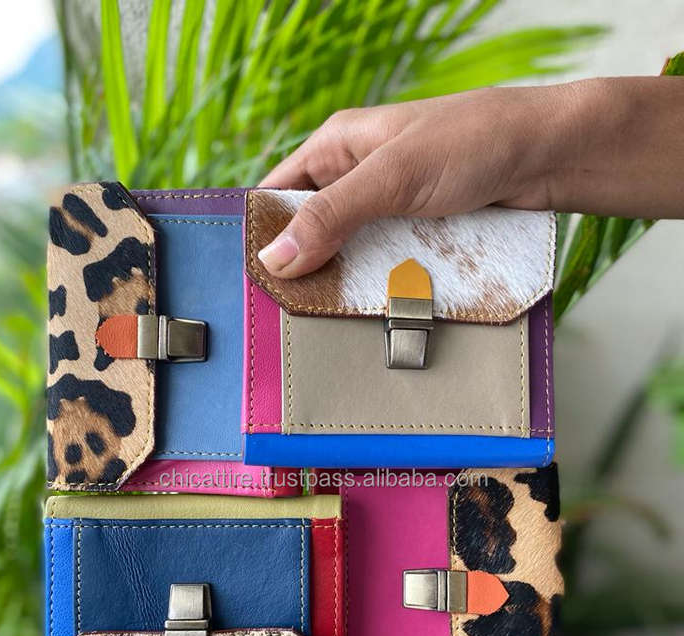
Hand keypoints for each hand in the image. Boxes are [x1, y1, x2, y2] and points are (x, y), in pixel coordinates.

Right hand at [257, 77, 683, 276]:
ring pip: (349, 255)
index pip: (279, 194)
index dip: (262, 235)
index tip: (252, 282)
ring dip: (342, 285)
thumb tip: (275, 259)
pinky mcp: (418, 234)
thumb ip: (334, 214)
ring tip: (324, 326)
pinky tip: (370, 315)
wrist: (550, 156)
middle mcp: (358, 178)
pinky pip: (386, 266)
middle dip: (303, 271)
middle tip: (287, 316)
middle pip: (311, 233)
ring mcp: (389, 210)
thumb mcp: (394, 176)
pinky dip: (379, 288)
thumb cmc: (474, 142)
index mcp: (338, 147)